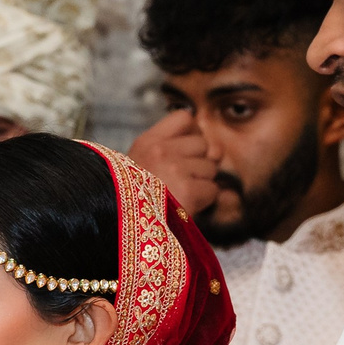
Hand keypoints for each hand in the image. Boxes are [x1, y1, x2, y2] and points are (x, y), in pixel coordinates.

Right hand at [128, 108, 219, 224]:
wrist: (125, 227)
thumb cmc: (137, 199)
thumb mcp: (146, 165)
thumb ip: (181, 151)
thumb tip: (218, 151)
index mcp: (147, 142)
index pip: (184, 118)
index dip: (193, 133)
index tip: (186, 150)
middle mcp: (160, 150)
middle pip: (202, 144)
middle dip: (198, 163)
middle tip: (178, 181)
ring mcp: (174, 169)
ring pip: (210, 168)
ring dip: (201, 184)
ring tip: (179, 196)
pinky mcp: (187, 190)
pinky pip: (213, 190)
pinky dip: (204, 201)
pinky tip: (186, 207)